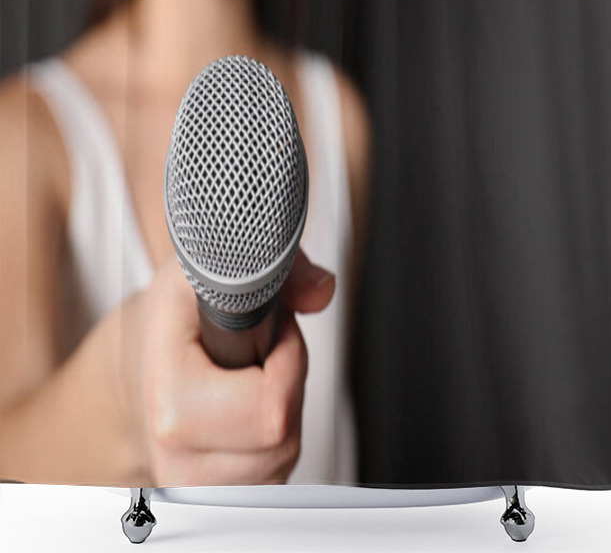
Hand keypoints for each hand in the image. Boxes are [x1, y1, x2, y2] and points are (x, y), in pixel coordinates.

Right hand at [117, 250, 333, 486]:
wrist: (138, 361)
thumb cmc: (175, 316)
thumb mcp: (212, 267)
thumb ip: (278, 267)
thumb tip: (320, 291)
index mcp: (173, 407)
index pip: (271, 408)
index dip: (288, 360)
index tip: (270, 328)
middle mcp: (177, 460)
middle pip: (285, 435)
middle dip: (289, 382)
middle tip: (262, 347)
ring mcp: (196, 486)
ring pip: (285, 454)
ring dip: (284, 408)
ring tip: (251, 373)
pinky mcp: (215, 496)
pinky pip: (278, 473)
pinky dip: (276, 436)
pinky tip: (249, 406)